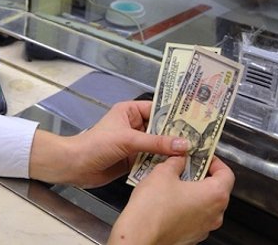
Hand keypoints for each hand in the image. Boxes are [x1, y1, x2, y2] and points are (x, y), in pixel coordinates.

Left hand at [29, 101, 189, 186]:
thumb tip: (184, 144)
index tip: (197, 120)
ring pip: (158, 147)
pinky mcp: (133, 161)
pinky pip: (152, 160)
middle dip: (177, 136)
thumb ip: (155, 142)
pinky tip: (179, 169)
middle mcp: (134, 126)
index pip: (158, 109)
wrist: (75, 166)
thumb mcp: (127, 140)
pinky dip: (162, 164)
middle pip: (161, 130)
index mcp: (130, 111)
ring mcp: (134, 144)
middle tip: (201, 141)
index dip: (176, 115)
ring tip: (196, 156)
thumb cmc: (96, 145)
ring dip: (171, 152)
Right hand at [109, 156, 234, 244]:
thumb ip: (176, 161)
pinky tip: (169, 199)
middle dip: (201, 175)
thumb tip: (180, 157)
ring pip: (205, 204)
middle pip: (217, 189)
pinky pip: (195, 216)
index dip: (214, 161)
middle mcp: (214, 214)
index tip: (202, 155)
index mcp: (214, 195)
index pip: (226, 173)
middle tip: (186, 165)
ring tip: (174, 181)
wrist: (139, 236)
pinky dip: (186, 206)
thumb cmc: (153, 209)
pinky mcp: (192, 236)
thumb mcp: (163, 172)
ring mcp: (204, 228)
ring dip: (193, 191)